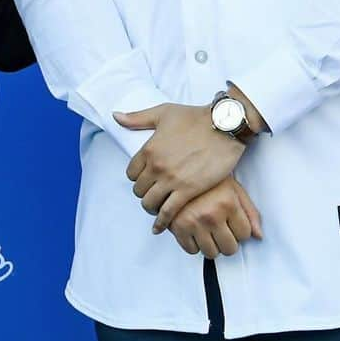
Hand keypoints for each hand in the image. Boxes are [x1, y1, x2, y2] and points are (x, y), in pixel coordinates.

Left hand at [116, 103, 243, 216]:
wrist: (223, 126)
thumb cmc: (194, 117)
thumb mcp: (162, 113)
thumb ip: (137, 118)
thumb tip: (116, 116)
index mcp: (149, 149)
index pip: (131, 173)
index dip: (137, 178)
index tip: (145, 180)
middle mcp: (156, 166)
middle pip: (139, 190)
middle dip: (144, 193)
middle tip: (152, 195)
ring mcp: (172, 180)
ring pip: (150, 203)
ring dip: (151, 208)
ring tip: (157, 209)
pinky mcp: (188, 190)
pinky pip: (168, 212)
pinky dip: (162, 222)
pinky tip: (161, 227)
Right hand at [160, 176, 262, 257]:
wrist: (178, 167)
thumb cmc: (208, 179)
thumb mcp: (233, 188)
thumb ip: (250, 212)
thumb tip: (258, 236)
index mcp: (227, 203)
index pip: (245, 234)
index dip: (240, 229)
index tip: (232, 221)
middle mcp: (211, 215)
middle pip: (230, 249)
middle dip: (227, 241)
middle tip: (220, 228)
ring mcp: (193, 222)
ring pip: (211, 253)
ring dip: (211, 244)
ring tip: (207, 229)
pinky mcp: (177, 227)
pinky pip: (192, 251)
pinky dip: (194, 244)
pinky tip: (194, 230)